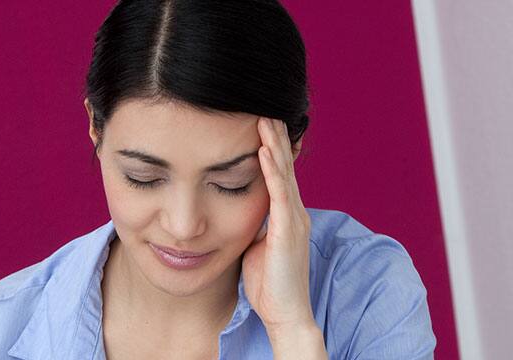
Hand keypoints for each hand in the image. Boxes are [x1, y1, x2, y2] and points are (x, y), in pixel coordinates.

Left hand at [242, 117, 315, 332]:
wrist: (284, 313)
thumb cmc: (268, 283)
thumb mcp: (257, 245)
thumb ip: (252, 224)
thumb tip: (235, 209)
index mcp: (286, 215)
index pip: (278, 173)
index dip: (271, 147)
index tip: (260, 123)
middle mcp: (294, 211)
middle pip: (284, 166)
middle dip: (275, 137)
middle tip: (265, 108)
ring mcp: (294, 220)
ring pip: (283, 174)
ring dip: (273, 145)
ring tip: (264, 118)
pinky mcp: (288, 230)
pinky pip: (279, 194)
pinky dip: (272, 171)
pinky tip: (263, 151)